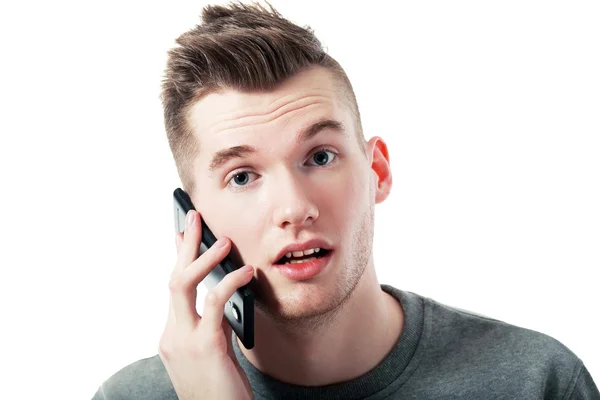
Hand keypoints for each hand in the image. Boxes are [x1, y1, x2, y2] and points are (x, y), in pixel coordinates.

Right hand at [159, 210, 253, 399]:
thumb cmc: (221, 389)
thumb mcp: (215, 351)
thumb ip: (215, 324)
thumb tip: (226, 292)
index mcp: (174, 335)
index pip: (173, 288)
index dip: (178, 258)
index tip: (183, 232)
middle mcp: (172, 335)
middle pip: (173, 279)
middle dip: (183, 245)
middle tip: (194, 216)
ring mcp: (182, 341)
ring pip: (181, 286)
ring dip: (201, 259)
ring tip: (222, 240)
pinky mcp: (204, 347)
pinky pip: (214, 304)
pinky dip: (229, 283)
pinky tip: (246, 273)